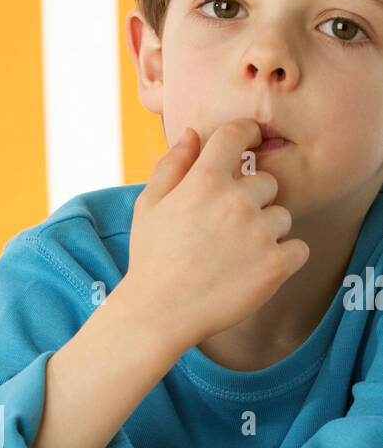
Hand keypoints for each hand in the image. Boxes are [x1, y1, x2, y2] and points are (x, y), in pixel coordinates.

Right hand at [123, 119, 309, 349]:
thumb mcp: (149, 206)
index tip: (249, 142)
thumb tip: (192, 134)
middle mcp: (236, 201)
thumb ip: (172, 165)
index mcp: (204, 181)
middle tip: (227, 229)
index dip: (246, 133)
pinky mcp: (276, 265)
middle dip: (253, 200)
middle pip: (267, 183)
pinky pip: (299, 248)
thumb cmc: (151, 259)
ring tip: (236, 255)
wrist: (159, 313)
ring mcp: (259, 233)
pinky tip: (255, 270)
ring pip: (282, 217)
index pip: (237, 134)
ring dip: (267, 231)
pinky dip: (284, 258)